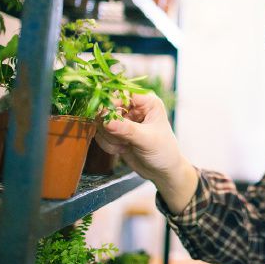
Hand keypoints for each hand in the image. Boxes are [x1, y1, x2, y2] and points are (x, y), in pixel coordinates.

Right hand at [95, 93, 197, 212]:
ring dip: (109, 137)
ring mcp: (123, 119)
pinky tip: (122, 150)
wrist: (162, 171)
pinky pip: (100, 134)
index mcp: (147, 102)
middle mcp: (134, 107)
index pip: (123, 93)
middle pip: (107, 107)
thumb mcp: (147, 140)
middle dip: (109, 126)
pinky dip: (107, 144)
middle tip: (121, 139)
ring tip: (125, 146)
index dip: (111, 103)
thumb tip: (106, 121)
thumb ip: (127, 130)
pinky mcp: (115, 131)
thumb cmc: (164, 152)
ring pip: (101, 121)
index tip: (106, 117)